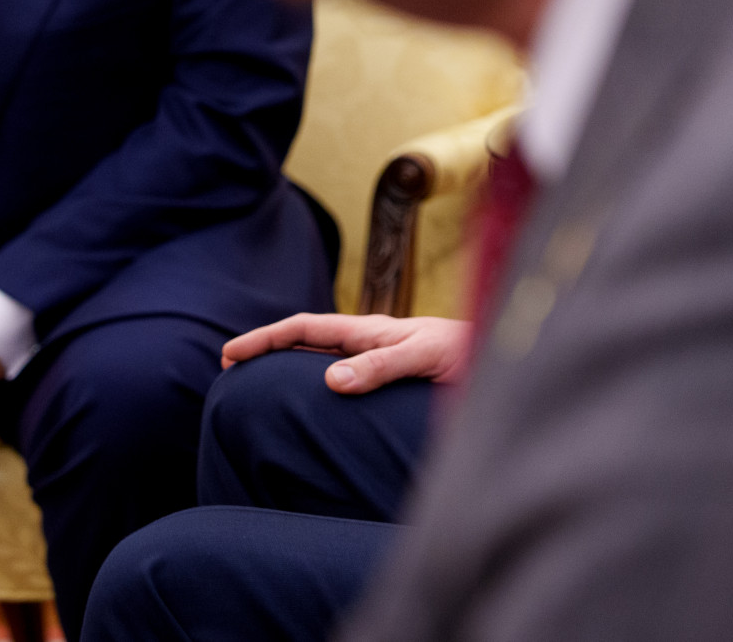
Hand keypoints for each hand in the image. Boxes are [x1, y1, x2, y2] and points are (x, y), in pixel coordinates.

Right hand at [220, 313, 471, 395]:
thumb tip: (329, 379)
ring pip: (323, 359)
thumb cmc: (468, 353)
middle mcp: (370, 342)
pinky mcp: (391, 377)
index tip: (229, 355)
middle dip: (267, 349)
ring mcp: (379, 358)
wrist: (502, 355)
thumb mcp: (424, 358)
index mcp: (369, 331)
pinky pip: (345, 377)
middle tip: (229, 369)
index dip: (265, 339)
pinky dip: (318, 384)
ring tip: (258, 388)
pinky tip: (313, 404)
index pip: (304, 329)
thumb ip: (380, 366)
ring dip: (288, 367)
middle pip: (306, 341)